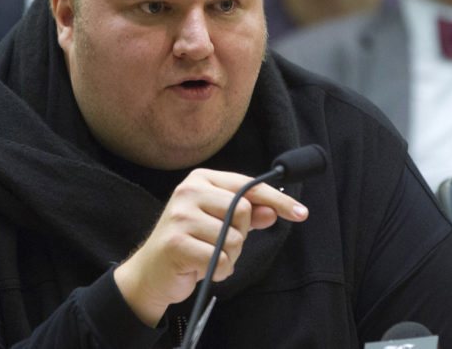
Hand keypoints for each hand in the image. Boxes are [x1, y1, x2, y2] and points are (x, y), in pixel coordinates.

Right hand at [113, 169, 307, 326]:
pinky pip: (220, 260)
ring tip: (208, 258)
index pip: (248, 186)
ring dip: (229, 258)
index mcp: (200, 180)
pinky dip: (218, 271)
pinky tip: (201, 269)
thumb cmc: (188, 244)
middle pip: (244, 211)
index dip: (277, 200)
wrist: (150, 272)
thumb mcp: (219, 225)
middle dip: (241, 236)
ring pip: (234, 239)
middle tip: (221, 245)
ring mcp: (180, 217)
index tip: (301, 213)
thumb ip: (246, 215)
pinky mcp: (177, 243)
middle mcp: (188, 192)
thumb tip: (273, 211)